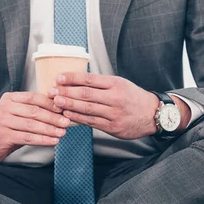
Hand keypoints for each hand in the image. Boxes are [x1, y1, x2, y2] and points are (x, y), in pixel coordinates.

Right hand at [0, 92, 69, 164]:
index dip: (50, 103)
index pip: (33, 97)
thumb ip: (32, 111)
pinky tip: (53, 141)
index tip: (64, 108)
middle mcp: (4, 107)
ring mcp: (2, 121)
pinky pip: (27, 137)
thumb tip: (59, 110)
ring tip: (62, 132)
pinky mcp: (2, 135)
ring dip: (50, 129)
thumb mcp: (17, 115)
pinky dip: (42, 139)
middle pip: (34, 111)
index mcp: (9, 98)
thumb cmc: (5, 129)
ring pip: (32, 125)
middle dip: (53, 117)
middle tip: (67, 122)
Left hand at [48, 73, 189, 139]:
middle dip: (66, 93)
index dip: (72, 78)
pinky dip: (78, 118)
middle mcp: (114, 98)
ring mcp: (113, 113)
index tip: (59, 77)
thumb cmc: (133, 97)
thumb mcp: (121, 84)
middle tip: (51, 91)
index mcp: (115, 84)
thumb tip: (77, 81)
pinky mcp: (112, 127)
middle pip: (85, 94)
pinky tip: (67, 115)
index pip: (89, 79)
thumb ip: (101, 83)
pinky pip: (91, 122)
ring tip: (56, 102)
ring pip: (87, 109)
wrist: (153, 114)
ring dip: (69, 106)